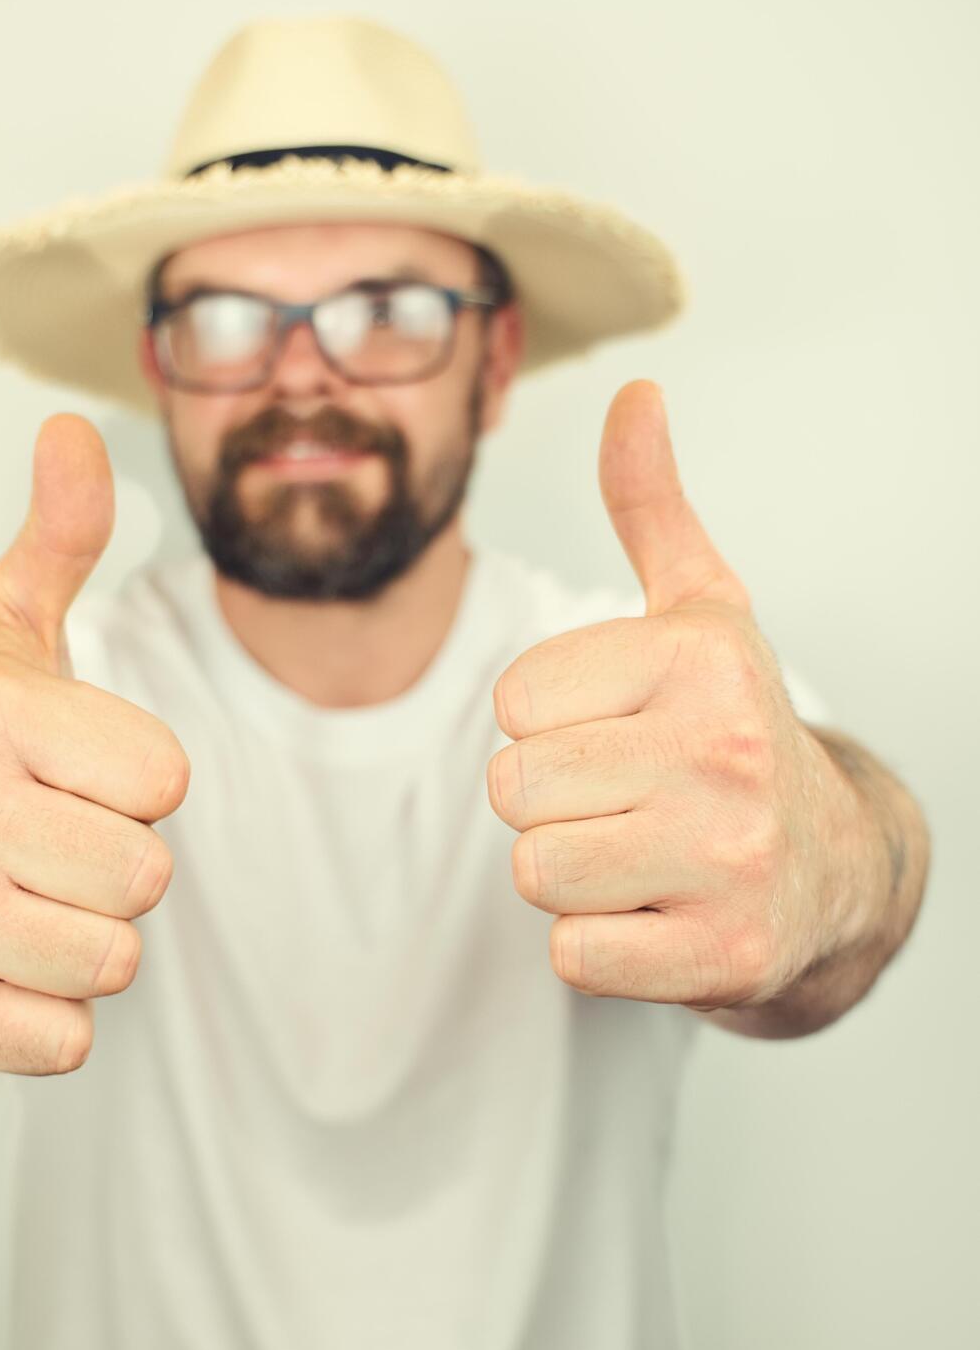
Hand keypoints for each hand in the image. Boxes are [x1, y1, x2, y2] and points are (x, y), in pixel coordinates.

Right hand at [0, 414, 190, 1073]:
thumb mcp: (10, 628)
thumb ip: (61, 534)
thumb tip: (73, 430)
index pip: (166, 779)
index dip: (139, 779)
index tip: (78, 767)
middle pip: (146, 876)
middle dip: (118, 860)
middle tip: (52, 835)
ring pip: (114, 959)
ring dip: (89, 935)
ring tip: (26, 891)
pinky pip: (66, 1040)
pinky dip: (50, 1013)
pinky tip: (2, 955)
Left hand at [485, 380, 853, 1013]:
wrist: (836, 871)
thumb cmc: (733, 730)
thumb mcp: (702, 612)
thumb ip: (650, 505)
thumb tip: (634, 392)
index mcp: (701, 657)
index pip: (513, 702)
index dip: (545, 724)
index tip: (616, 728)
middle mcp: (725, 750)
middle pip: (512, 789)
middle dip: (550, 802)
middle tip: (627, 799)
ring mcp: (733, 859)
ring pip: (535, 871)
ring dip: (571, 875)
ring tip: (643, 854)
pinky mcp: (727, 955)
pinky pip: (572, 956)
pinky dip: (598, 948)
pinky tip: (660, 915)